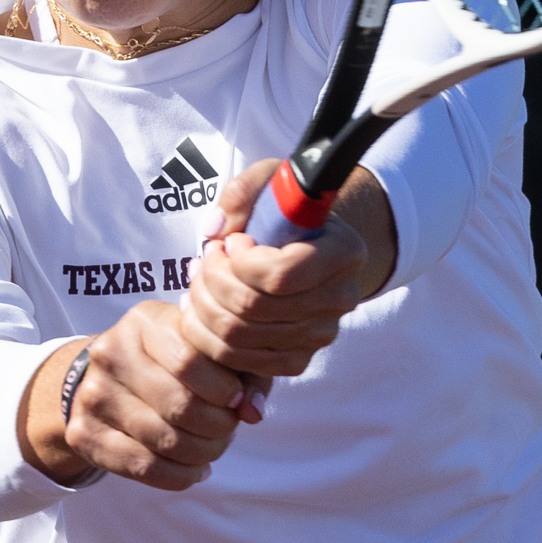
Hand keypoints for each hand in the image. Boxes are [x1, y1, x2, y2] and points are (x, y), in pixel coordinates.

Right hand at [17, 300, 252, 491]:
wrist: (102, 377)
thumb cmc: (170, 361)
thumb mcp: (204, 349)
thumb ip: (243, 373)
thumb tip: (253, 412)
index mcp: (143, 323)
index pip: (189, 361)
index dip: (224, 389)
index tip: (237, 400)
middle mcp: (110, 354)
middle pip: (179, 406)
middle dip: (218, 427)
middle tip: (228, 430)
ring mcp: (93, 396)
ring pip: (164, 441)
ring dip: (202, 454)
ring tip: (213, 448)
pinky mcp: (84, 434)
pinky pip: (143, 467)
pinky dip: (180, 476)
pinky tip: (194, 469)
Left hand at [178, 159, 395, 380]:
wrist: (312, 245)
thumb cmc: (289, 211)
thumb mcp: (272, 181)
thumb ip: (242, 193)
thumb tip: (214, 230)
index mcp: (344, 252)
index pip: (281, 274)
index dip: (240, 261)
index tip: (231, 242)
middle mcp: (340, 299)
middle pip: (253, 307)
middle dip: (212, 280)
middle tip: (203, 258)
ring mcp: (320, 334)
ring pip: (239, 336)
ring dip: (203, 307)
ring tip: (196, 280)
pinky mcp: (298, 358)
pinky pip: (241, 360)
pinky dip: (208, 338)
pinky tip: (200, 310)